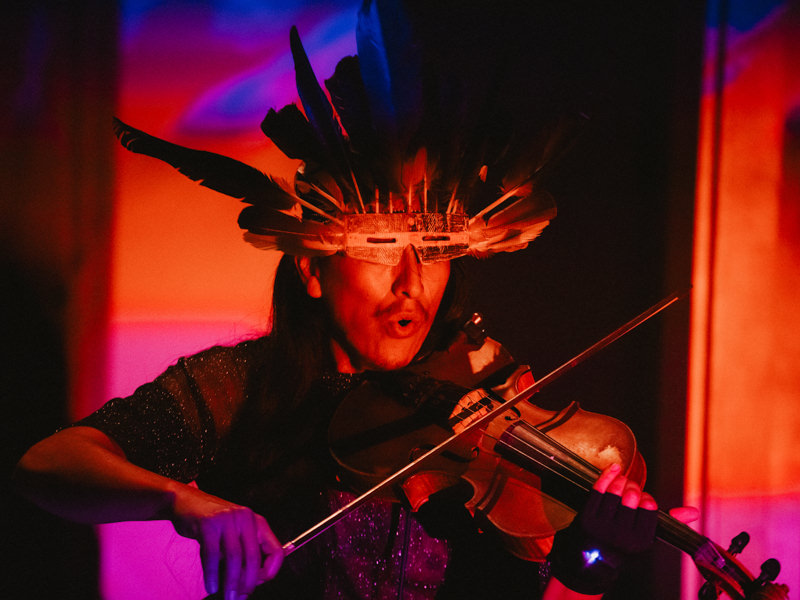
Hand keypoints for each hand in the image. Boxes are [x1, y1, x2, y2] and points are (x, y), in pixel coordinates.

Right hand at [169, 484, 282, 598]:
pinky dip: (211, 574)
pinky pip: (211, 555)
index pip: (276, 551)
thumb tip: (247, 587)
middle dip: (248, 583)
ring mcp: (227, 519)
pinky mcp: (208, 523)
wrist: (185, 501)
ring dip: (231, 582)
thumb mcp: (233, 533)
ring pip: (234, 558)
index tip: (257, 584)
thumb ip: (243, 554)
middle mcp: (245, 518)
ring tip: (229, 597)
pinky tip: (212, 586)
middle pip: (253, 557)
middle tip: (240, 598)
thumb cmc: (211, 523)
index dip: (269, 572)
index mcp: (257, 522)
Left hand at [548, 463, 657, 594]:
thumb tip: (694, 512)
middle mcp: (621, 536)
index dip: (647, 498)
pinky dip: (606, 475)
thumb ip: (670, 522)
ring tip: (622, 481)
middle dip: (634, 487)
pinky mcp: (586, 518)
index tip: (644, 498)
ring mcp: (602, 526)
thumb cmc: (625, 540)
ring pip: (614, 491)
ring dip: (620, 480)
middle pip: (632, 496)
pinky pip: (597, 489)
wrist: (593, 557)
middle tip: (631, 489)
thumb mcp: (647, 535)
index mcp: (640, 542)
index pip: (649, 508)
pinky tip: (614, 468)